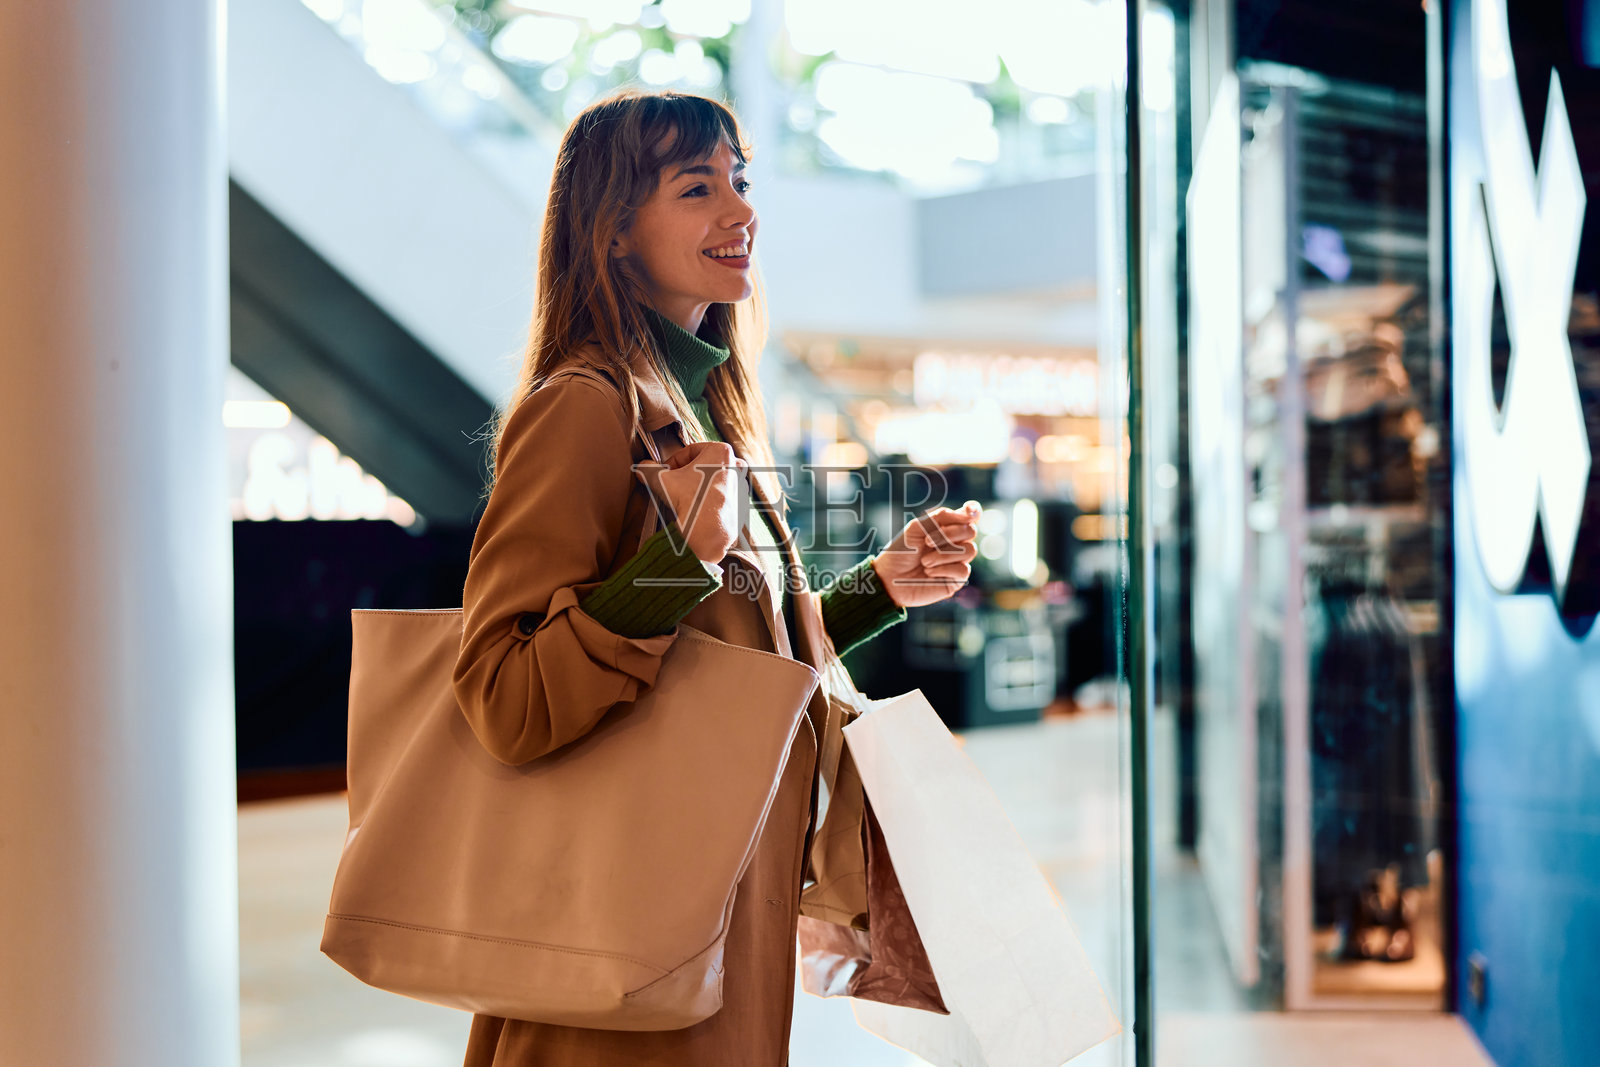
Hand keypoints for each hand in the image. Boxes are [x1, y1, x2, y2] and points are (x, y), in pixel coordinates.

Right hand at [636, 441, 746, 563]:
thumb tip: (641, 468)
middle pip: (702, 465)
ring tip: (683, 497)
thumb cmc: (691, 500)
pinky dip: (707, 499)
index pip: (689, 451)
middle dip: (685, 474)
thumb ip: (648, 470)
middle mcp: (735, 465)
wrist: (709, 531)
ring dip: (696, 486)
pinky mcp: (740, 502)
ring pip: (711, 480)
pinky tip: (695, 507)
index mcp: (721, 451)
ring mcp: (740, 484)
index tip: (665, 472)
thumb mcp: (661, 480)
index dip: (673, 462)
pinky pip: (719, 495)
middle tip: (673, 484)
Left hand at [868, 501, 981, 608]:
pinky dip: (944, 569)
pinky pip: (963, 570)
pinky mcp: (956, 580)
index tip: (968, 512)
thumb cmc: (902, 551)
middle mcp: (956, 543)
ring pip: (969, 550)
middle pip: (971, 531)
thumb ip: (941, 517)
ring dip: (943, 554)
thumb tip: (969, 515)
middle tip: (927, 542)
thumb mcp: (917, 528)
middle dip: (949, 534)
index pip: (970, 515)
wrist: (889, 577)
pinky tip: (929, 572)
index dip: (973, 510)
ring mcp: (958, 561)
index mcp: (947, 527)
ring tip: (924, 562)